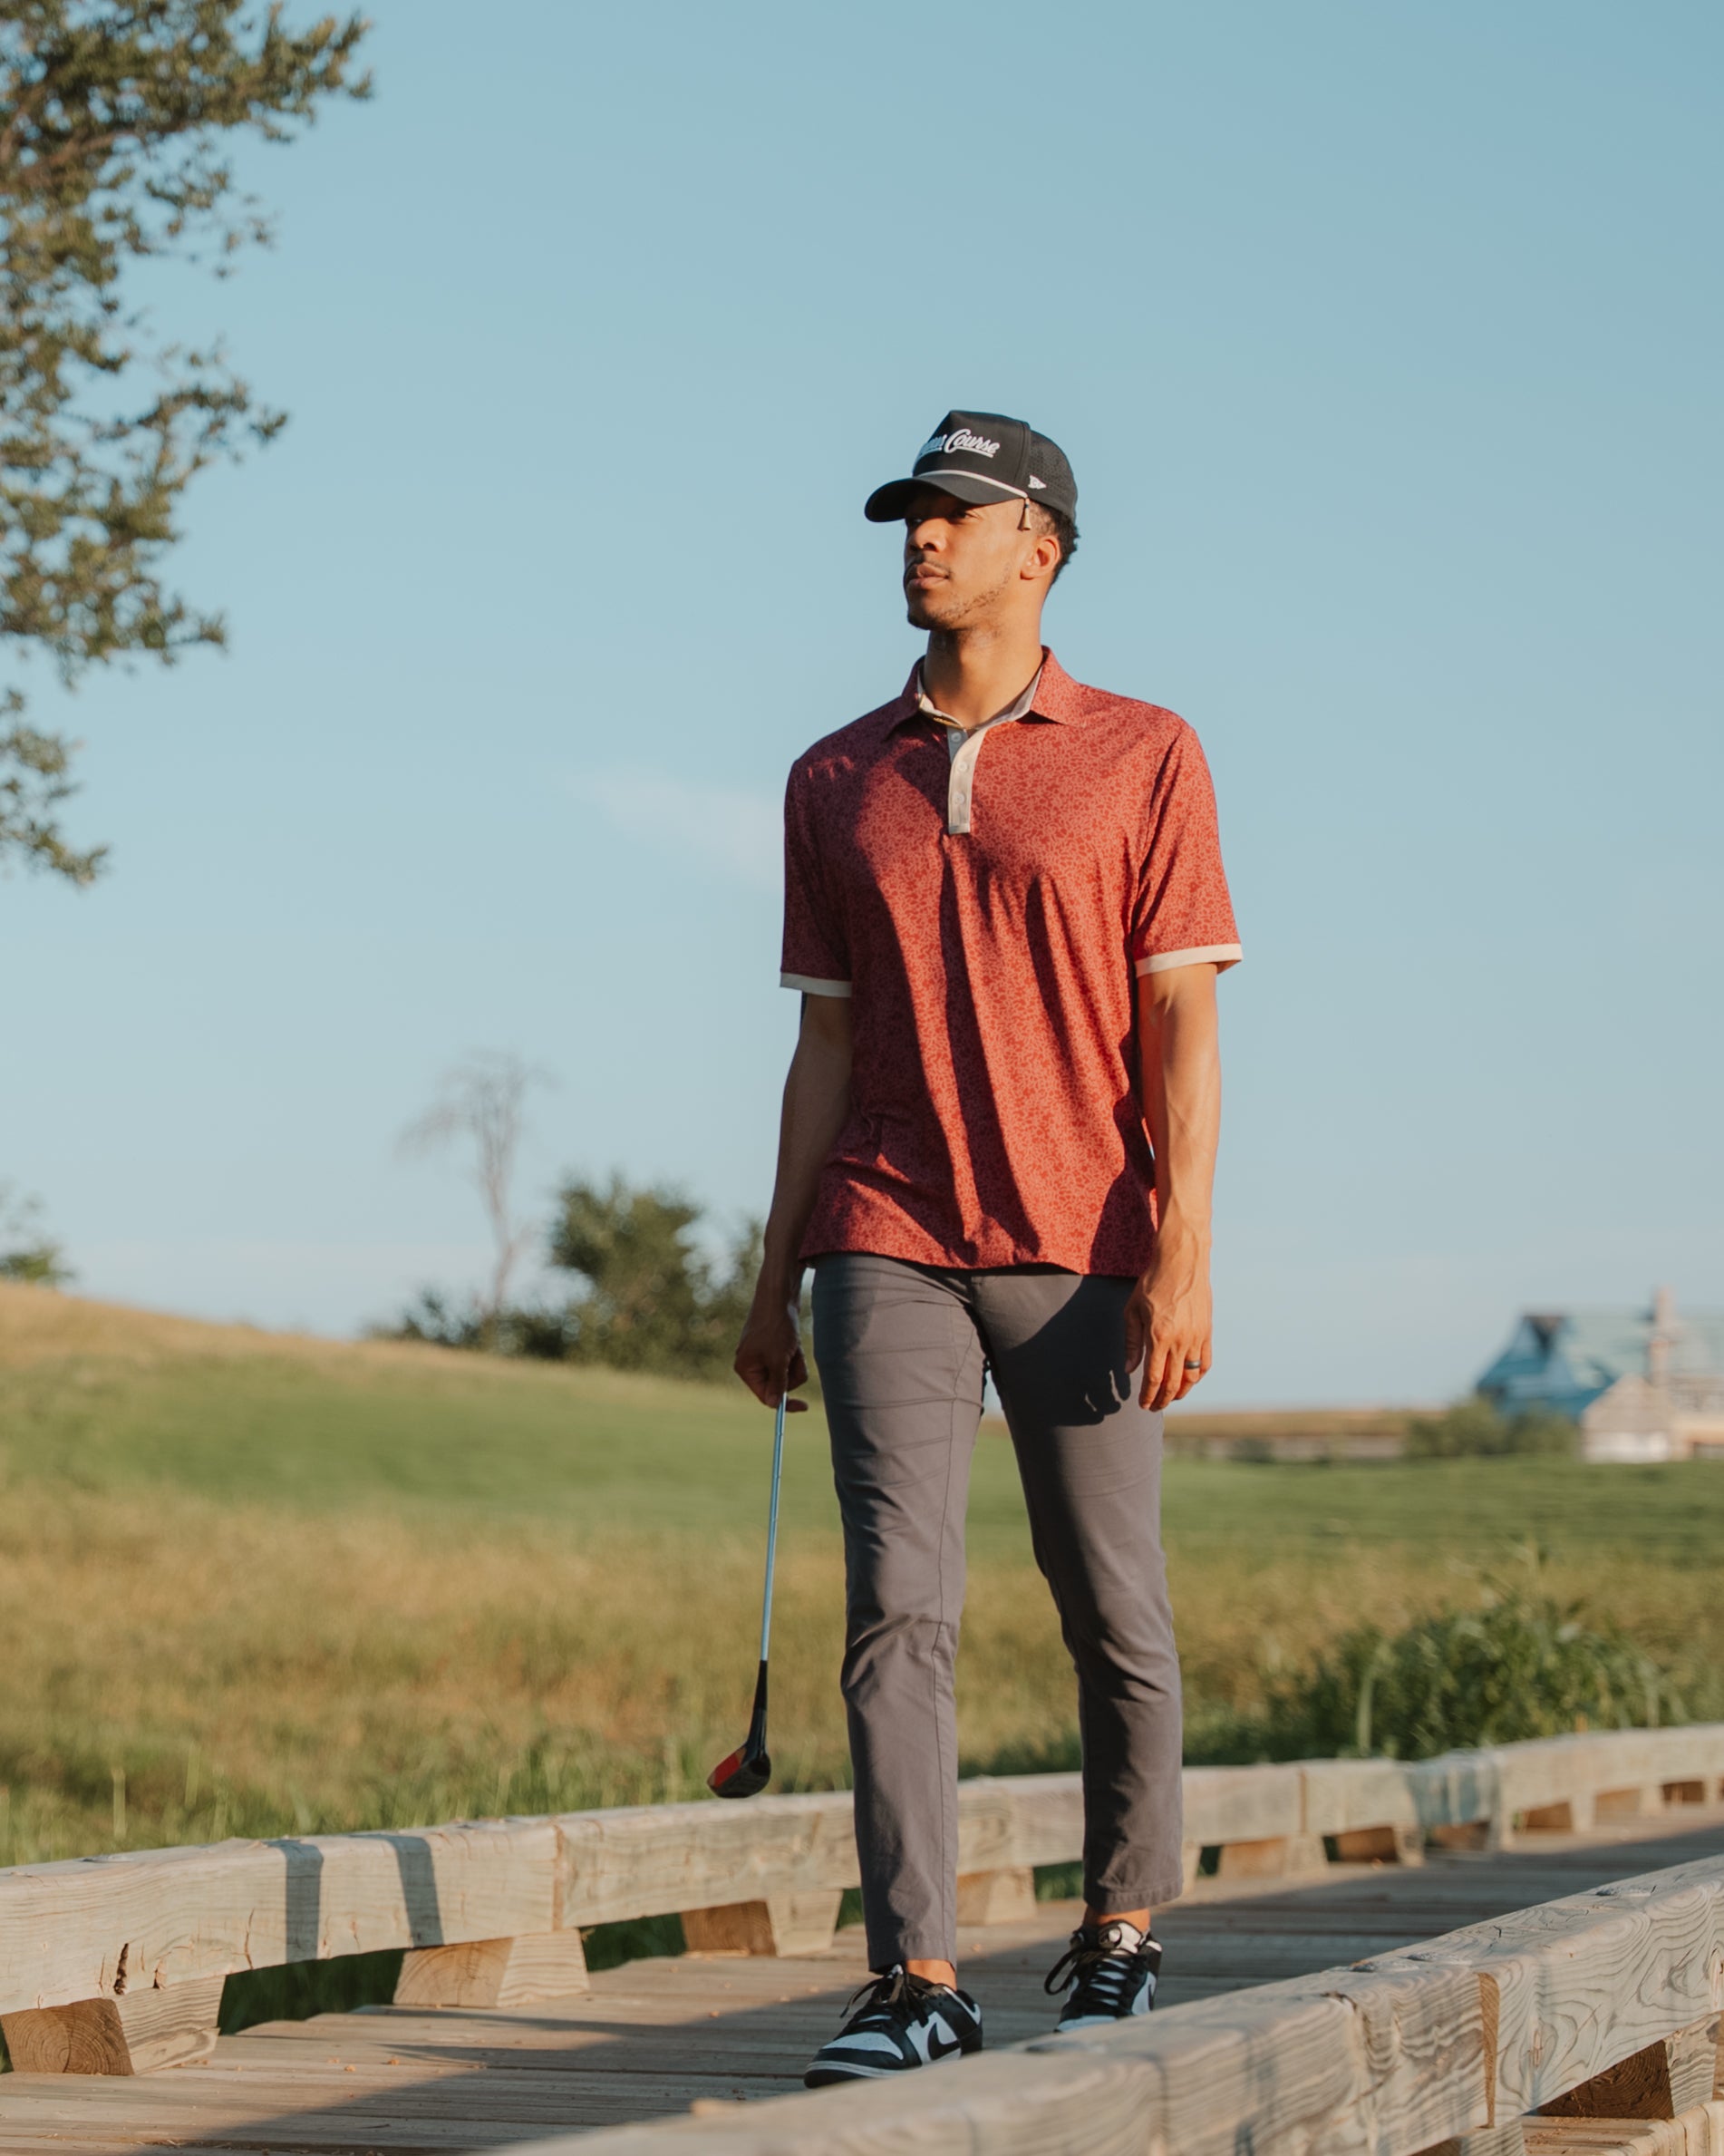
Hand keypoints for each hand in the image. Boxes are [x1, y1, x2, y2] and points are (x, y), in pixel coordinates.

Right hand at [734, 1282, 810, 1411]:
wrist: (780, 1296)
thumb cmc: (776, 1327)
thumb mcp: (778, 1360)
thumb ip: (777, 1384)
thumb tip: (772, 1404)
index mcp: (746, 1368)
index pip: (765, 1395)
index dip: (784, 1402)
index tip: (805, 1406)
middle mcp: (752, 1363)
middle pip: (779, 1384)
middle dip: (792, 1373)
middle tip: (794, 1356)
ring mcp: (763, 1354)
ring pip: (787, 1372)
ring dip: (796, 1362)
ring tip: (795, 1346)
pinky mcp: (775, 1345)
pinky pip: (789, 1360)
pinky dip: (796, 1354)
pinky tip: (795, 1341)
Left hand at [1123, 1232, 1211, 1411]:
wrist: (1181, 1262)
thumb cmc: (1152, 1283)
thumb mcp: (1133, 1310)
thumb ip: (1132, 1342)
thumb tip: (1130, 1369)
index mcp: (1158, 1336)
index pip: (1154, 1378)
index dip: (1148, 1395)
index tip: (1143, 1405)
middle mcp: (1180, 1341)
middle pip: (1173, 1382)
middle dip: (1162, 1399)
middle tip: (1154, 1406)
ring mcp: (1197, 1337)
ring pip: (1191, 1376)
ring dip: (1181, 1392)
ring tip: (1171, 1398)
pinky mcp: (1207, 1332)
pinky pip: (1205, 1362)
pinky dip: (1197, 1377)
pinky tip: (1188, 1381)